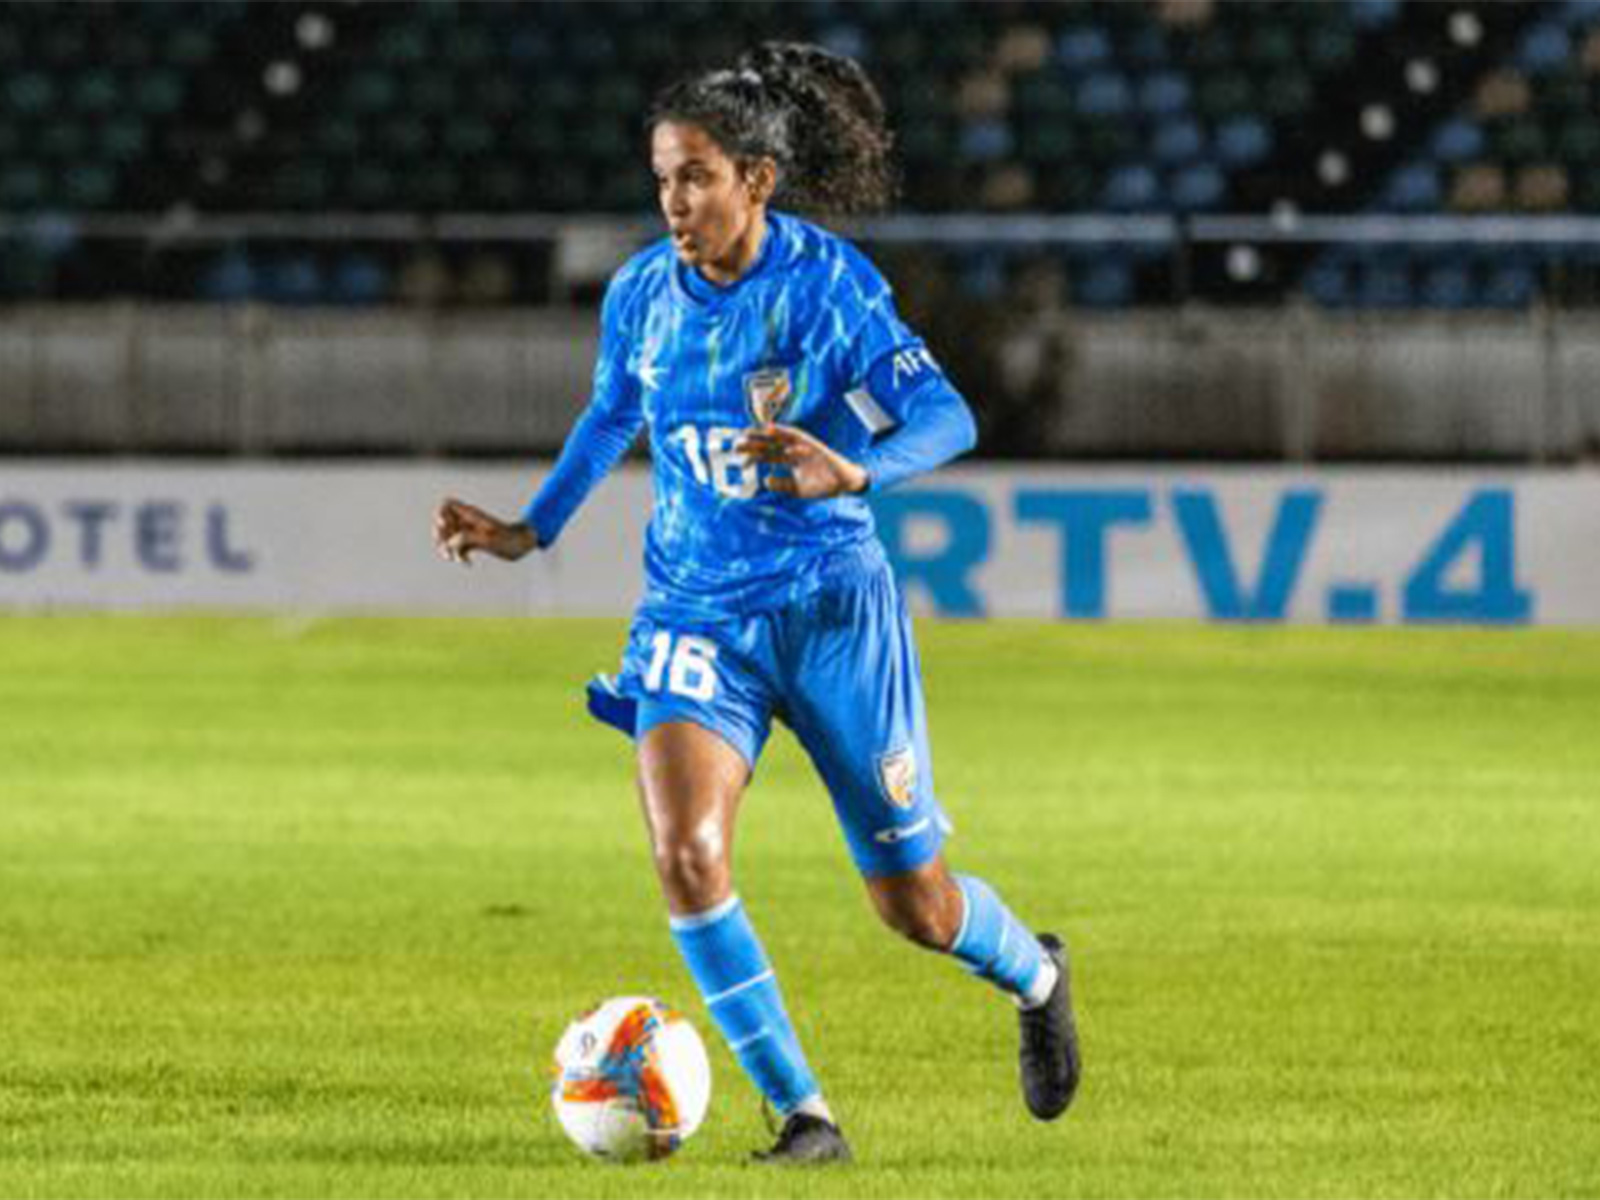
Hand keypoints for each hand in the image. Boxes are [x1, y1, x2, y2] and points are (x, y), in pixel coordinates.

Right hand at [433, 497, 537, 565]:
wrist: (524, 545)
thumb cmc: (510, 540)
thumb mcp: (489, 540)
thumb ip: (468, 538)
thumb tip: (450, 542)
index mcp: (472, 514)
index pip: (447, 504)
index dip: (441, 514)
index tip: (446, 527)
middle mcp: (468, 521)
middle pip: (442, 522)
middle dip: (441, 536)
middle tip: (449, 547)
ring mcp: (470, 531)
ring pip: (448, 537)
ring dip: (447, 549)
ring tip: (457, 558)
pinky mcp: (474, 542)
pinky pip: (457, 547)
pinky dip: (458, 556)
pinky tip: (469, 563)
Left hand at [736, 425, 868, 499]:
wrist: (844, 484)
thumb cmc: (822, 485)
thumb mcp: (797, 488)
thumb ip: (781, 484)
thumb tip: (765, 480)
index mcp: (790, 460)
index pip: (768, 456)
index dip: (753, 456)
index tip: (739, 458)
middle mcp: (794, 450)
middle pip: (770, 445)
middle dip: (754, 444)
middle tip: (736, 444)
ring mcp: (803, 446)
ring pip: (779, 438)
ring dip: (764, 434)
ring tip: (749, 432)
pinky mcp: (812, 444)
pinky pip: (796, 435)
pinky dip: (784, 431)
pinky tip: (771, 429)